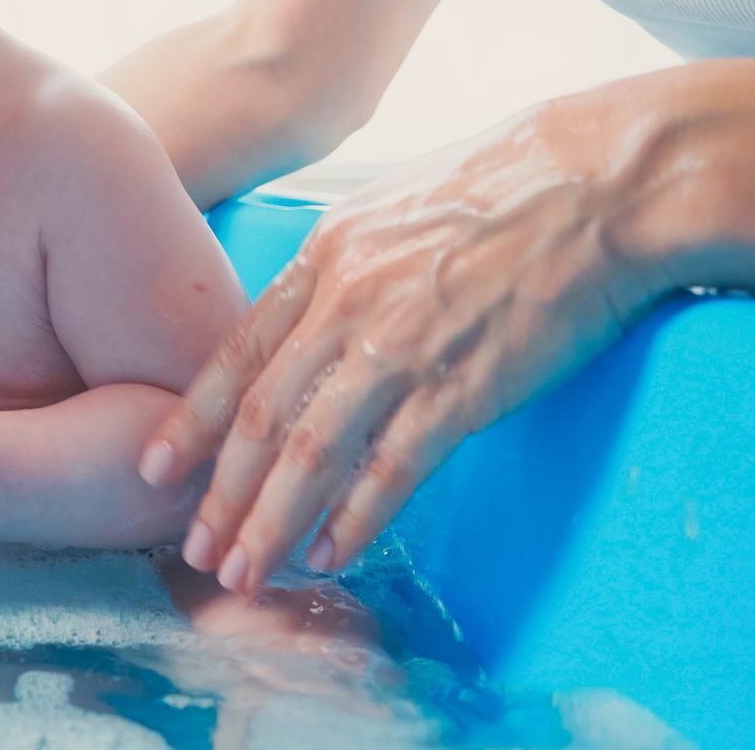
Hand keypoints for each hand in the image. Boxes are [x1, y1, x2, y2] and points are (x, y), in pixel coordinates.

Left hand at [140, 98, 671, 592]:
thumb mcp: (388, 208)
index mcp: (323, 259)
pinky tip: (330, 554)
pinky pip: (394, 467)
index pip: (236, 355)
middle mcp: (347, 304)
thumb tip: (310, 313)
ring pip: (312, 452)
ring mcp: (402, 347)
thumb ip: (340, 266)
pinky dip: (356, 518)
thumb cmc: (502, 186)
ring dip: (270, 521)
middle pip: (261, 417)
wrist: (599, 182)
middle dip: (219, 494)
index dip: (190, 419)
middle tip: (192, 550)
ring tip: (242, 572)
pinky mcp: (464, 386)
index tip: (155, 467)